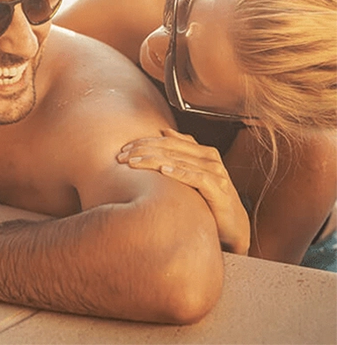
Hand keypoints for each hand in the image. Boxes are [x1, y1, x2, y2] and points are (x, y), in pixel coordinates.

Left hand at [117, 128, 250, 253]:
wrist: (233, 225)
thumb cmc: (209, 198)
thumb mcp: (192, 173)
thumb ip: (181, 152)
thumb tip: (164, 131)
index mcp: (202, 151)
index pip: (168, 140)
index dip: (144, 142)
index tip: (123, 150)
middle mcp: (210, 159)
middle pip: (170, 149)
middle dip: (143, 150)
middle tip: (122, 157)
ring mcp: (216, 174)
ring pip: (179, 160)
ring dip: (153, 160)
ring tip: (134, 163)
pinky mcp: (219, 191)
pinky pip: (198, 178)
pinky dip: (181, 172)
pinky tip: (164, 171)